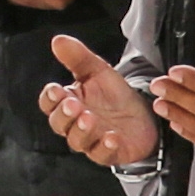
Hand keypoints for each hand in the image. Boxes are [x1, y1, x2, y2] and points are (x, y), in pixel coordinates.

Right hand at [38, 35, 159, 165]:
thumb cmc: (115, 95)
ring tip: (90, 118)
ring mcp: (90, 141)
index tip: (57, 90)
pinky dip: (105, 147)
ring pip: (77, 141)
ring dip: (81, 130)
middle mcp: (75, 124)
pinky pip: (102, 155)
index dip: (50, 98)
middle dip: (64, 115)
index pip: (49, 102)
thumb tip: (58, 40)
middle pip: (59, 124)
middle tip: (73, 105)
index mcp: (68, 102)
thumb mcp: (98, 71)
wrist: (145, 114)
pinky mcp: (108, 153)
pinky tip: (111, 137)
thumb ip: (78, 57)